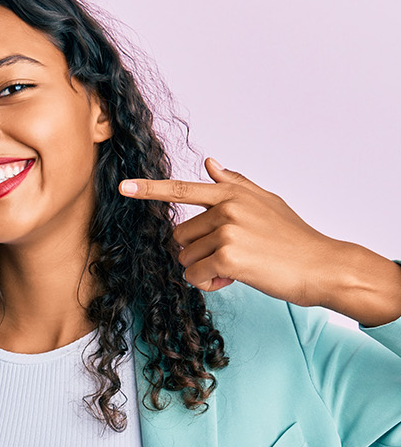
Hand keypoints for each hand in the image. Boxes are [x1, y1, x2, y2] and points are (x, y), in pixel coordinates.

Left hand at [120, 157, 400, 326]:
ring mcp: (227, 230)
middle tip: (232, 255)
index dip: (149, 190)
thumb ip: (235, 184)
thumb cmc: (293, 238)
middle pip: (180, 236)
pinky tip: (235, 279)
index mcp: (232, 194)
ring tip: (240, 266)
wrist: (323, 266)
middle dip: (198, 252)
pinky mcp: (228, 256)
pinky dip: (210, 284)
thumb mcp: (266, 203)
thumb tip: (210, 162)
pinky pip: (195, 276)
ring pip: (186, 258)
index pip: (182, 189)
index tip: (122, 187)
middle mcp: (226, 208)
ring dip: (206, 269)